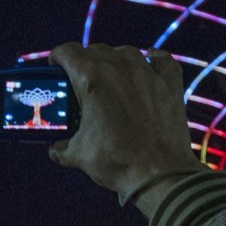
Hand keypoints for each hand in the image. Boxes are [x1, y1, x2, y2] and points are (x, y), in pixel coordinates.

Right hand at [48, 42, 206, 210]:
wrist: (158, 174)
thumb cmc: (117, 161)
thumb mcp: (79, 155)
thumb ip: (63, 148)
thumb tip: (56, 150)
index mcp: (91, 79)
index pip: (68, 52)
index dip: (58, 57)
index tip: (56, 67)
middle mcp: (119, 67)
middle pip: (96, 50)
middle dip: (85, 62)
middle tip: (81, 81)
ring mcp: (148, 73)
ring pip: (126, 52)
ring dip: (114, 60)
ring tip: (111, 77)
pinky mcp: (170, 85)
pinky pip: (162, 60)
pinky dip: (154, 59)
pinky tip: (150, 63)